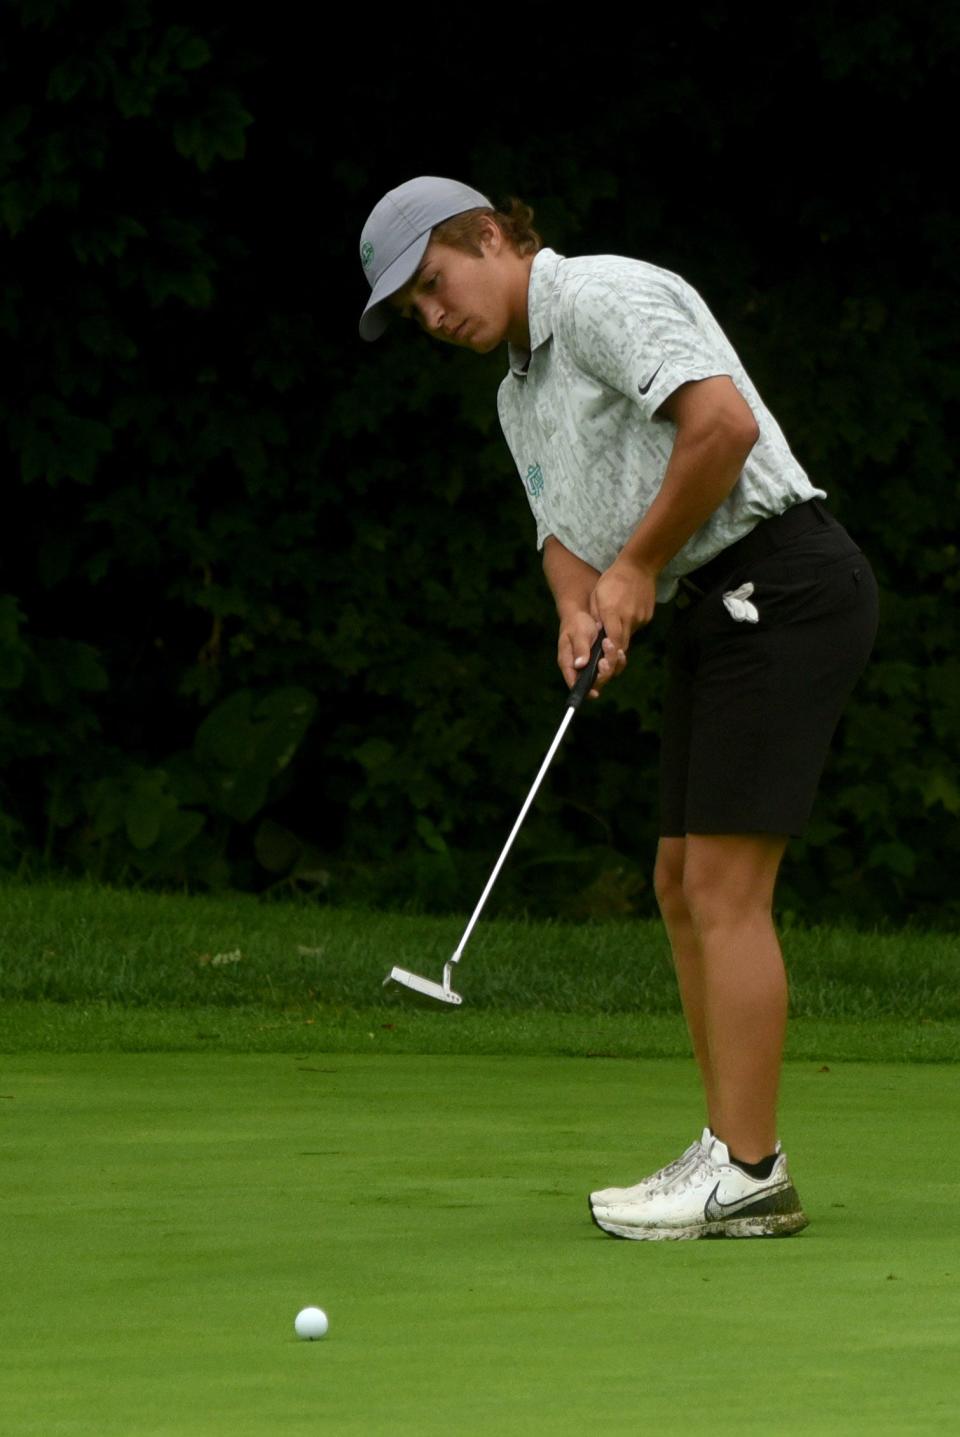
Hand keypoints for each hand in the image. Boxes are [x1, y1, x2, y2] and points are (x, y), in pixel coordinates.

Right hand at [557, 610, 625, 700]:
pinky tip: (619, 650)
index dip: (584, 691)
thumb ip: (580, 648)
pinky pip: (613, 666)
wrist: (582, 614)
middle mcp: (580, 669)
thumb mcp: (577, 634)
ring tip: (610, 643)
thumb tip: (580, 665)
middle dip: (605, 669)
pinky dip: (617, 659)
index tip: (595, 693)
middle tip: (607, 649)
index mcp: (569, 664)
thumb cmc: (575, 623)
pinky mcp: (602, 660)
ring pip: (607, 674)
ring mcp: (592, 666)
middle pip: (595, 681)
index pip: (574, 684)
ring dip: (612, 661)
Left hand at [588, 559, 657, 685]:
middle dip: (613, 654)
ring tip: (613, 631)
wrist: (639, 566)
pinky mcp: (648, 616)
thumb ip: (596, 616)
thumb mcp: (597, 595)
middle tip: (604, 661)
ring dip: (620, 639)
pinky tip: (624, 618)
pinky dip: (628, 628)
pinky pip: (635, 628)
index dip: (608, 653)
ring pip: (629, 637)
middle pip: (622, 645)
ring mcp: (641, 618)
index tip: (602, 661)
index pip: (612, 641)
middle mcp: (629, 618)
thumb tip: (595, 635)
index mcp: (614, 612)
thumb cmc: (613, 579)